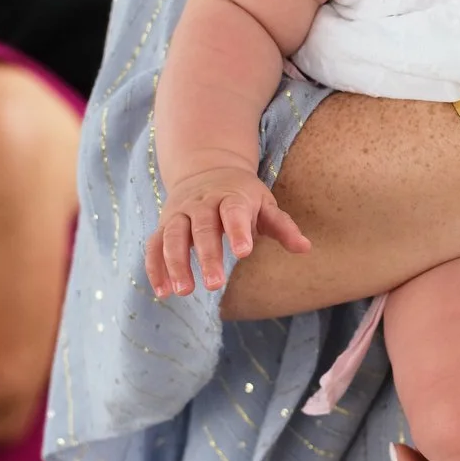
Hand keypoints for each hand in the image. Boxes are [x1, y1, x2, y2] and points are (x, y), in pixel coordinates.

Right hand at [147, 166, 310, 298]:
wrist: (206, 168)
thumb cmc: (242, 195)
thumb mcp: (264, 204)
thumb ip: (282, 227)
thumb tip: (305, 248)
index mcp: (230, 197)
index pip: (233, 212)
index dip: (238, 230)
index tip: (243, 253)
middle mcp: (201, 204)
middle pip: (201, 229)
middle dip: (207, 256)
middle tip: (215, 285)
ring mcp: (179, 214)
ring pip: (172, 237)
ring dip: (176, 264)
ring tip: (184, 292)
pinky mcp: (163, 226)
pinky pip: (154, 246)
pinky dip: (155, 268)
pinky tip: (162, 292)